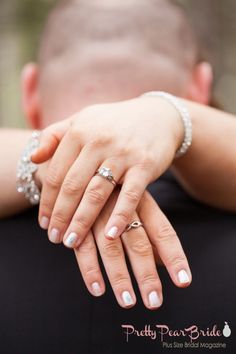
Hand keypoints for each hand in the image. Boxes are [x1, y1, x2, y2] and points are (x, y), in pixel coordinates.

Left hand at [32, 96, 182, 246]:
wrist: (158, 116)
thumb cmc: (114, 123)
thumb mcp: (83, 120)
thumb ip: (55, 136)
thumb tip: (33, 159)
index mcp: (79, 132)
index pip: (56, 173)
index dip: (47, 201)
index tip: (44, 222)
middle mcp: (98, 142)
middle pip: (73, 186)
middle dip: (61, 215)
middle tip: (55, 238)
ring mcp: (123, 154)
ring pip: (97, 193)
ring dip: (82, 220)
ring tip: (72, 242)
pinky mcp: (145, 165)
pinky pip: (130, 195)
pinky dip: (119, 215)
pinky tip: (110, 234)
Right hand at [74, 189, 190, 308]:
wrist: (78, 166)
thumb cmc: (114, 191)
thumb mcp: (135, 201)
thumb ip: (148, 229)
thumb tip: (162, 260)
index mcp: (142, 201)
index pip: (163, 231)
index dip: (174, 256)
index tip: (183, 282)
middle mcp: (122, 206)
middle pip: (138, 243)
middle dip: (146, 274)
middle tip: (154, 302)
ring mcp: (98, 212)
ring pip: (111, 247)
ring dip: (119, 276)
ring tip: (127, 301)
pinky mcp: (76, 220)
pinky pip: (84, 247)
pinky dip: (90, 269)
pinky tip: (98, 289)